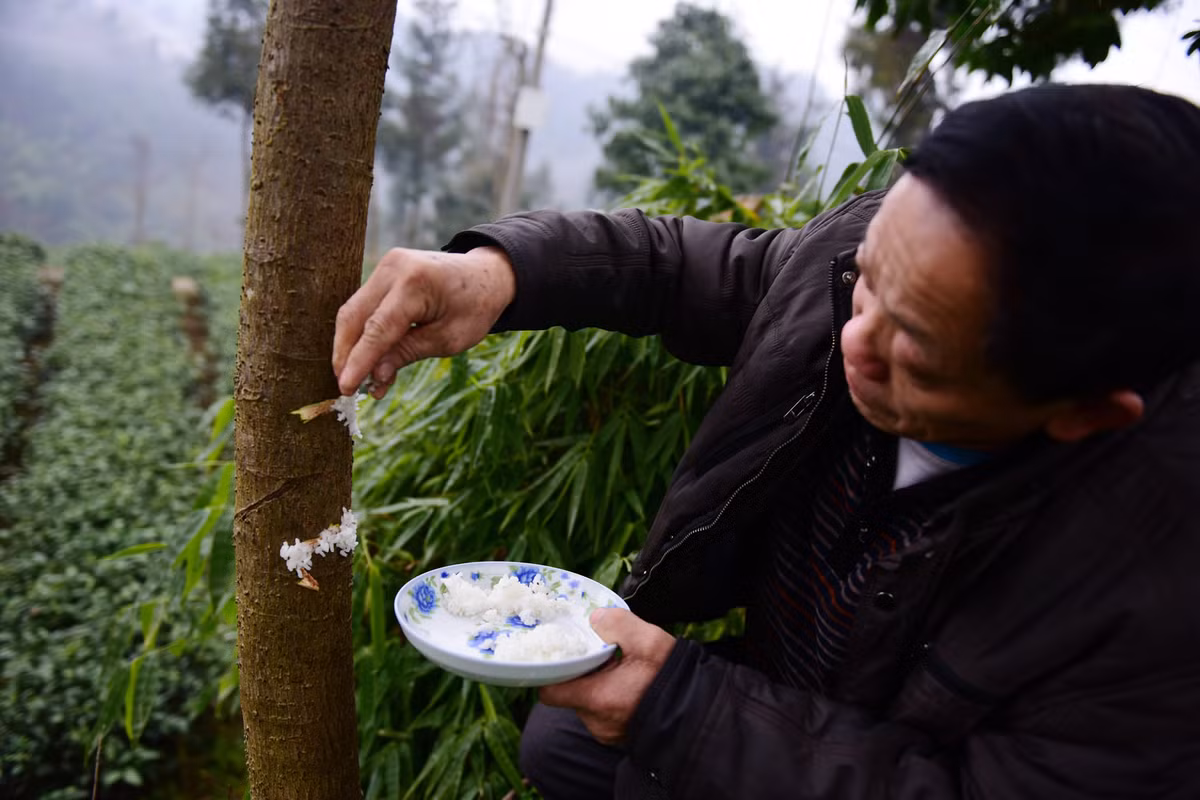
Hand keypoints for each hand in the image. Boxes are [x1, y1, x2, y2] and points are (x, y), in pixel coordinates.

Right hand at [332, 246, 515, 396]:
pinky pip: (364, 306)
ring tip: (359, 379)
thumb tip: (374, 376)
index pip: (378, 328)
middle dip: (346, 355)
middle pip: (354, 317)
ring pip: (353, 312)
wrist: (486, 275)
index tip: (345, 387)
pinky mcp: (384, 271)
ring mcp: (386, 266)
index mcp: (416, 283)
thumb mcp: (449, 339)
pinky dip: (363, 333)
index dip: (359, 360)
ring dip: (352, 347)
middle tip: (346, 388)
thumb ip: (408, 353)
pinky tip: (369, 360)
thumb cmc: (474, 307)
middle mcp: (394, 268)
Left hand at [539, 608, 675, 745]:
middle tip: (600, 656)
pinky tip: (628, 685)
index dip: (551, 672)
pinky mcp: (618, 737)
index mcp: (597, 699)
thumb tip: (596, 618)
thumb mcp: (648, 642)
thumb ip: (619, 624)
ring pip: (587, 703)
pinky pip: (602, 714)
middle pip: (570, 694)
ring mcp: (607, 732)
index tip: (564, 655)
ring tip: (618, 669)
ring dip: (596, 686)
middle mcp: (596, 721)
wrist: (700, 715)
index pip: (550, 691)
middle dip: (581, 674)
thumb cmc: (673, 679)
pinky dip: (609, 699)